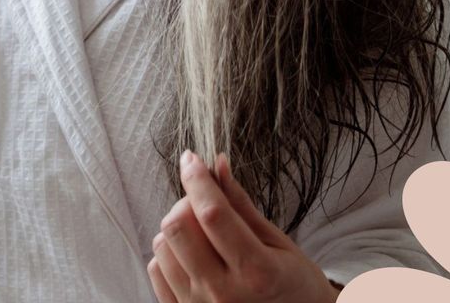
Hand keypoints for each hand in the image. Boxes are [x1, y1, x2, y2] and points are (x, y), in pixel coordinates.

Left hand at [147, 151, 341, 302]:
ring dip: (177, 228)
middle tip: (205, 202)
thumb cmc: (292, 282)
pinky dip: (169, 253)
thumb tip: (217, 165)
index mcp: (257, 272)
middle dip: (187, 203)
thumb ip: (241, 205)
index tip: (191, 159)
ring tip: (202, 233)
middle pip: (178, 227)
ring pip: (162, 246)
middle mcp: (224, 293)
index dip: (198, 180)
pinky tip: (191, 254)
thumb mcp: (278, 242)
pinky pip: (156, 270)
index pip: (213, 214)